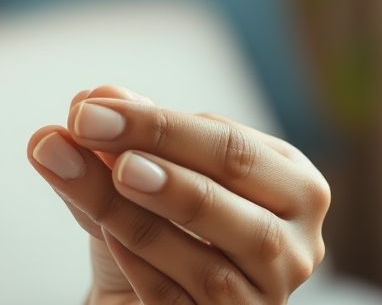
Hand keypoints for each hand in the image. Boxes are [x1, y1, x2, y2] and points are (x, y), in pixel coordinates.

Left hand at [26, 84, 329, 303]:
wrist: (138, 299)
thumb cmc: (156, 225)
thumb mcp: (141, 171)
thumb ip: (123, 136)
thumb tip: (94, 98)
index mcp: (291, 183)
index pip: (230, 145)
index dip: (156, 124)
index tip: (86, 109)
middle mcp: (296, 243)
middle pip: (233, 195)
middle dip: (158, 154)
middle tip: (89, 130)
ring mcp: (265, 297)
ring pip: (211, 261)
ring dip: (143, 216)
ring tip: (99, 179)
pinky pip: (180, 303)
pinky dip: (143, 267)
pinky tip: (107, 235)